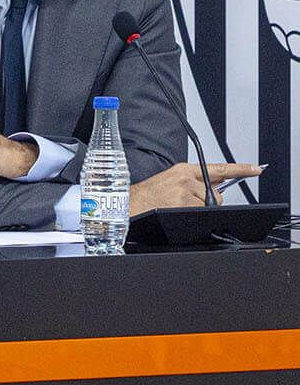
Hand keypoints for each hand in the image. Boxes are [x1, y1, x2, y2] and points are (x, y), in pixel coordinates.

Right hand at [129, 162, 261, 215]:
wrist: (127, 203)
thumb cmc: (148, 196)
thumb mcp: (170, 181)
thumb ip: (193, 182)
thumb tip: (214, 190)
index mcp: (184, 170)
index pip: (219, 168)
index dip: (241, 169)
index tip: (256, 169)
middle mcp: (187, 178)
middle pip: (215, 193)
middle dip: (207, 201)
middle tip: (185, 203)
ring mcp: (186, 190)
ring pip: (208, 205)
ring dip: (197, 210)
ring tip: (176, 207)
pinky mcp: (183, 202)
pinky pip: (200, 213)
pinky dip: (192, 216)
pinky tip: (176, 211)